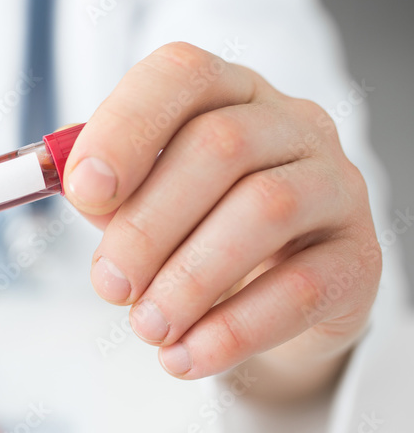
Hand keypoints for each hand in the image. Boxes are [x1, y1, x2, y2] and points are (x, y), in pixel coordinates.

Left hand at [64, 42, 381, 399]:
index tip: (83, 191)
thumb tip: (74, 187)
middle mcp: (290, 125)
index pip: (182, 76)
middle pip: (219, 147)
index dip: (126, 128)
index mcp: (227, 94)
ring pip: (264, 210)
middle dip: (147, 225)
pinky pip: (302, 288)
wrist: (275, 293)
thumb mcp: (143, 200)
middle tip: (109, 285)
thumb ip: (107, 191)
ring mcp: (334, 185)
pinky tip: (186, 357)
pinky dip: (232, 330)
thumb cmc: (195, 229)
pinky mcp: (358, 257)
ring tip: (147, 327)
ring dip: (189, 279)